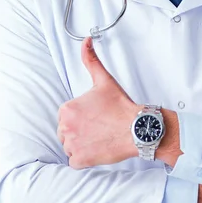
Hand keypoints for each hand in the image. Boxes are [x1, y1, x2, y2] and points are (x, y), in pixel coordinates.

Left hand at [58, 37, 139, 168]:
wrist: (136, 129)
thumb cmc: (121, 106)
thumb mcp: (103, 80)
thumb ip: (91, 59)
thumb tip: (86, 41)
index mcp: (67, 109)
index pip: (66, 115)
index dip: (81, 116)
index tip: (96, 115)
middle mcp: (65, 127)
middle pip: (66, 131)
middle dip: (79, 130)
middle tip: (99, 126)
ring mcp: (72, 145)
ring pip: (70, 146)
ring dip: (81, 144)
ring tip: (99, 137)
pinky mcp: (79, 160)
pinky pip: (75, 161)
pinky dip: (84, 158)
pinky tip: (97, 148)